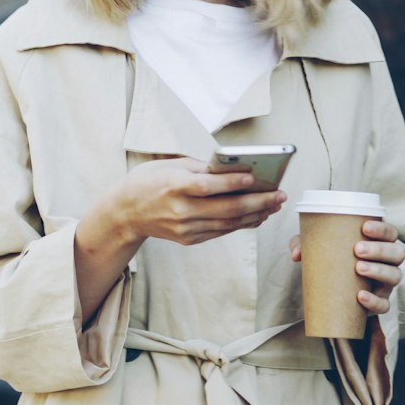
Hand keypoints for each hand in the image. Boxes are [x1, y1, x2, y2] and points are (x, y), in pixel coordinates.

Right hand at [103, 157, 286, 246]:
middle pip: (226, 209)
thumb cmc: (148, 181)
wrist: (124, 213)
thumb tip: (233, 168)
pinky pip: (221, 231)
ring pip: (228, 224)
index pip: (207, 186)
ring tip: (274, 205)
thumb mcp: (169, 165)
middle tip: (280, 195)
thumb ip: (200, 167)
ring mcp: (185, 228)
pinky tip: (257, 216)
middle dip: (257, 202)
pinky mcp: (189, 239)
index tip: (255, 177)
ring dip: (256, 215)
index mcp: (173, 187)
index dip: (232, 183)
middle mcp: (180, 210)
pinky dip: (241, 224)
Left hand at [287, 219, 404, 316]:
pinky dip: (374, 301)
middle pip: (397, 253)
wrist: (333, 290)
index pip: (390, 232)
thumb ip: (304, 245)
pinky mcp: (380, 302)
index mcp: (379, 243)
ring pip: (395, 276)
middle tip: (357, 249)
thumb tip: (297, 253)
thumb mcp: (317, 249)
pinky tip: (360, 296)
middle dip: (379, 250)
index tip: (364, 227)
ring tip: (358, 269)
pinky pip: (385, 304)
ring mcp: (386, 283)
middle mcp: (388, 262)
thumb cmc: (331, 260)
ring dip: (379, 271)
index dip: (382, 229)